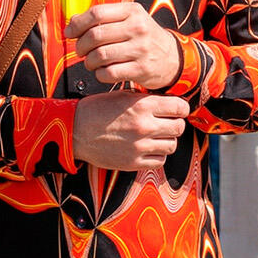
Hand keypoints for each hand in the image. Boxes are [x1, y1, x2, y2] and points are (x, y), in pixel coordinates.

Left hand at [65, 2, 180, 88]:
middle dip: (81, 45)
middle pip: (95, 35)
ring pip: (100, 55)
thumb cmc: (143, 36)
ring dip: (89, 62)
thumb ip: (103, 18)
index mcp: (132, 10)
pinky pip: (109, 73)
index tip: (70, 32)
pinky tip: (103, 71)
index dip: (78, 24)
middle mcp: (138, 27)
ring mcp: (141, 49)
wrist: (172, 57)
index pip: (97, 13)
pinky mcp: (141, 69)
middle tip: (81, 51)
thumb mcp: (129, 18)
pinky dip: (100, 74)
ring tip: (92, 62)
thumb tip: (72, 23)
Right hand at [72, 90, 188, 169]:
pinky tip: (149, 148)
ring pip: (171, 145)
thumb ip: (147, 99)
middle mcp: (144, 126)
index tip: (177, 109)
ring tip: (157, 135)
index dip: (181, 107)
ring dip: (167, 139)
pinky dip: (158, 155)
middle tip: (168, 122)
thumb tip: (169, 103)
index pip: (180, 107)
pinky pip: (159, 161)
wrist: (76, 130)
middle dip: (175, 123)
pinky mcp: (133, 162)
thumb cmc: (98, 109)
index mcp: (143, 105)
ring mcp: (140, 146)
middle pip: (179, 127)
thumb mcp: (124, 95)